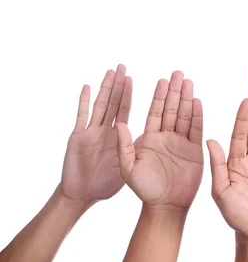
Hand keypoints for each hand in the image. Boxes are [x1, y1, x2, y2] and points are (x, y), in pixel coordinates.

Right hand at [60, 64, 132, 203]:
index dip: (141, 97)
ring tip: (112, 71)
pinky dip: (83, 102)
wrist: (82, 196)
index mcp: (124, 138)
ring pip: (101, 105)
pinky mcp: (77, 137)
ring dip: (106, 88)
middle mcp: (109, 132)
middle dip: (122, 85)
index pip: (136, 113)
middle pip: (117, 103)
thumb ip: (130, 150)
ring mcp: (92, 132)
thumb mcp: (126, 168)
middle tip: (127, 66)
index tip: (155, 82)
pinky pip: (81, 117)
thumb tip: (138, 134)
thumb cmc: (106, 184)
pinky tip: (88, 87)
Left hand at [115, 71, 203, 209]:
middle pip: (171, 109)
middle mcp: (166, 137)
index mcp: (149, 138)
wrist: (165, 206)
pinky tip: (198, 102)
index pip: (154, 112)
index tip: (162, 81)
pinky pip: (196, 130)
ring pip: (184, 116)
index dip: (158, 96)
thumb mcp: (128, 168)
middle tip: (178, 73)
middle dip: (175, 91)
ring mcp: (181, 143)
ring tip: (189, 82)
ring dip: (187, 99)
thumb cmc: (144, 189)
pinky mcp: (195, 151)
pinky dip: (197, 116)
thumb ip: (123, 146)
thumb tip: (117, 124)